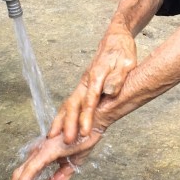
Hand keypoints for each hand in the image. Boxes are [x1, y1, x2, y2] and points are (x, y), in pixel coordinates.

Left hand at [3, 127, 104, 179]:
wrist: (94, 122)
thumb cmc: (82, 139)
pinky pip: (34, 167)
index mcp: (41, 159)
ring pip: (21, 175)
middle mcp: (38, 155)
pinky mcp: (49, 150)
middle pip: (18, 179)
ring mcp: (42, 152)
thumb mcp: (71, 166)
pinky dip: (26, 179)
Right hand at [49, 25, 136, 143]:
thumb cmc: (122, 51)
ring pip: (68, 103)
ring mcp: (82, 84)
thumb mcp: (127, 62)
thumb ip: (118, 77)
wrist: (115, 38)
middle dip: (68, 123)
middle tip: (66, 140)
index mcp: (97, 76)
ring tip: (52, 136)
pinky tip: (59, 125)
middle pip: (73, 104)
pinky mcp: (83, 86)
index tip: (84, 132)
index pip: (90, 101)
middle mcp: (86, 81)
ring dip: (60, 120)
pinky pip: (70, 102)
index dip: (86, 118)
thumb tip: (110, 90)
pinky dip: (63, 114)